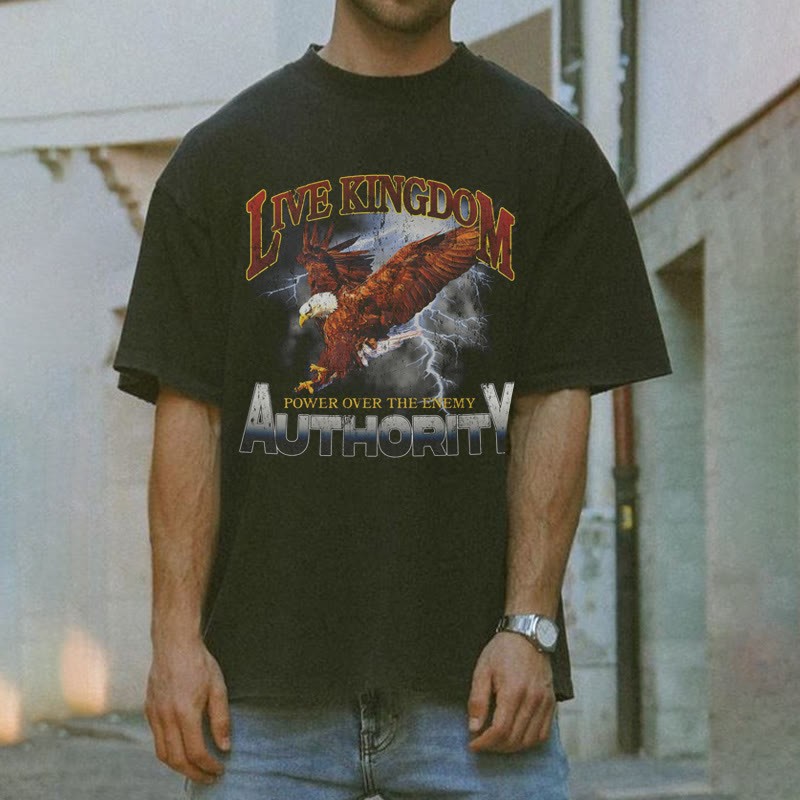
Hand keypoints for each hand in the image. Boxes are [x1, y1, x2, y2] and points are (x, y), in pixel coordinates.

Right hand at [145, 639, 230, 783]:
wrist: (174, 643)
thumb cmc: (199, 663)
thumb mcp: (218, 688)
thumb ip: (221, 719)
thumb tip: (224, 746)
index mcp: (185, 712)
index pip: (196, 752)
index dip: (208, 766)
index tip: (219, 769)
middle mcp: (166, 717)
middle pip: (177, 760)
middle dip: (194, 774)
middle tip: (208, 777)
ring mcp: (154, 714)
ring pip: (162, 754)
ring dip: (179, 767)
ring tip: (196, 769)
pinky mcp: (149, 710)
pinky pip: (156, 740)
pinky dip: (169, 752)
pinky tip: (182, 749)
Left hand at [467, 632, 555, 752]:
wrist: (528, 635)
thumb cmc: (503, 651)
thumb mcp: (483, 670)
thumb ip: (477, 700)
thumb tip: (474, 727)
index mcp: (513, 691)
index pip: (500, 730)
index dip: (485, 742)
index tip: (473, 744)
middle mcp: (532, 700)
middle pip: (515, 739)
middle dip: (495, 747)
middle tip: (482, 743)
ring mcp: (544, 703)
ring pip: (529, 740)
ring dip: (511, 748)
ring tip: (496, 743)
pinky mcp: (551, 703)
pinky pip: (543, 734)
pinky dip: (529, 742)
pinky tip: (516, 737)